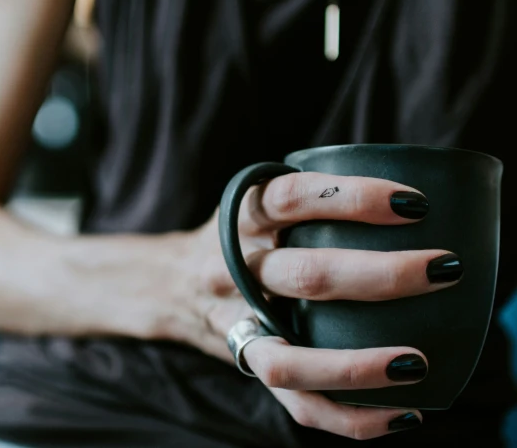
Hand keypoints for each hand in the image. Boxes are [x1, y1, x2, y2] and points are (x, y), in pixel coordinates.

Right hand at [177, 172, 460, 439]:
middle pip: (304, 276)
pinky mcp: (247, 365)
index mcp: (243, 220)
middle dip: (381, 275)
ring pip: (289, 359)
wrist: (171, 283)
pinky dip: (349, 418)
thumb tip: (414, 203)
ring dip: (356, 367)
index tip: (414, 203)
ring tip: (416, 363)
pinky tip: (401, 413)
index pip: (292, 197)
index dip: (352, 198)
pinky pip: (295, 402)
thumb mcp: (258, 205)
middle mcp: (233, 271)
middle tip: (443, 269)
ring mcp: (236, 326)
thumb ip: (311, 201)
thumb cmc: (237, 238)